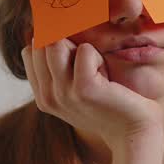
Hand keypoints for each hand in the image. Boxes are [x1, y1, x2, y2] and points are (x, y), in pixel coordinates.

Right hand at [22, 39, 162, 150]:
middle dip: (67, 45)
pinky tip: (107, 77)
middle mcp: (48, 97)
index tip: (76, 63)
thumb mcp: (76, 88)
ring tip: (98, 71)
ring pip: (56, 43)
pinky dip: (98, 56)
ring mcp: (63, 94)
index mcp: (43, 96)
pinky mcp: (84, 89)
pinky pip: (84, 50)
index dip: (53, 45)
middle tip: (91, 69)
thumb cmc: (110, 106)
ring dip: (82, 50)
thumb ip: (58, 67)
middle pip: (41, 43)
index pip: (30, 51)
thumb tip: (47, 31)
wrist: (133, 133)